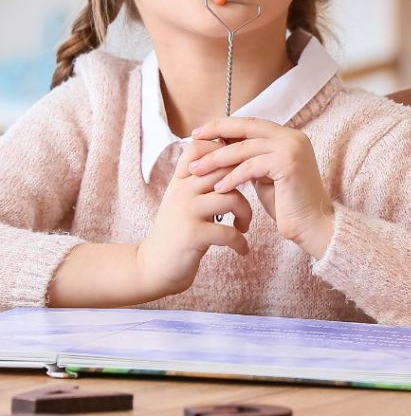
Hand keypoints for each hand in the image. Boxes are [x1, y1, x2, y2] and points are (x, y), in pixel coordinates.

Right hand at [135, 139, 252, 299]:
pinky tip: (241, 248)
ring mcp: (186, 211)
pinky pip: (228, 231)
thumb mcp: (185, 198)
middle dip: (246, 182)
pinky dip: (240, 241)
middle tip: (252, 196)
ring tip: (244, 224)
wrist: (153, 268)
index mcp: (180, 180)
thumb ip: (203, 179)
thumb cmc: (179, 230)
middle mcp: (181, 191)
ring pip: (231, 198)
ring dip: (246, 213)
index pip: (199, 147)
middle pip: (224, 169)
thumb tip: (234, 155)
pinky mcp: (192, 235)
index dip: (224, 149)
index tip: (241, 164)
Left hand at [188, 118, 333, 258]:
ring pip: (245, 148)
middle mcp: (292, 137)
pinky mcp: (288, 163)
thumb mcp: (266, 176)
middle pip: (247, 128)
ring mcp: (292, 148)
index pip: (251, 124)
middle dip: (217, 132)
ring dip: (217, 158)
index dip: (225, 126)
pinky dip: (232, 177)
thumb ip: (252, 160)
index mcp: (288, 137)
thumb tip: (225, 150)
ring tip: (196, 169)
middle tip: (193, 138)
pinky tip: (217, 187)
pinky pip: (251, 167)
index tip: (201, 132)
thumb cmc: (288, 205)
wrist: (313, 225)